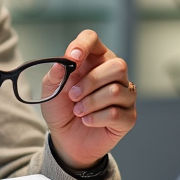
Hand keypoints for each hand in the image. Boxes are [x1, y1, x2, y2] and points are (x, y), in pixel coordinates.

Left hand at [40, 30, 136, 169]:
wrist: (65, 139)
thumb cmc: (62, 110)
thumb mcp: (51, 91)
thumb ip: (55, 75)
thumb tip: (62, 63)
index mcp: (93, 60)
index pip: (92, 39)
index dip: (84, 45)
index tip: (72, 58)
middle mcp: (113, 74)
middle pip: (117, 66)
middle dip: (90, 82)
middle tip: (73, 95)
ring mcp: (125, 95)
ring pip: (116, 90)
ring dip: (90, 103)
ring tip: (78, 111)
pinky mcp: (128, 117)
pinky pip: (116, 113)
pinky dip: (96, 118)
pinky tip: (87, 121)